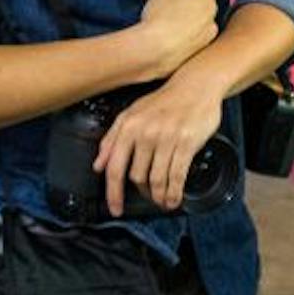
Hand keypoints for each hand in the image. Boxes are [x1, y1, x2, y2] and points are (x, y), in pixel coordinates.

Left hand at [93, 74, 226, 217]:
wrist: (195, 85)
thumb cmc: (163, 101)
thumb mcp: (131, 114)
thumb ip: (111, 139)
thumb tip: (98, 165)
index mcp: (128, 127)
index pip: (115, 168)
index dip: (113, 193)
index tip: (115, 208)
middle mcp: (145, 133)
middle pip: (137, 177)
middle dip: (143, 193)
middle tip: (149, 198)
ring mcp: (166, 138)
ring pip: (157, 180)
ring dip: (159, 197)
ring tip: (162, 202)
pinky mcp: (186, 143)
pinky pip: (177, 175)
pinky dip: (175, 192)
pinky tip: (175, 199)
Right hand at [133, 0, 218, 79]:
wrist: (153, 51)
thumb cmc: (160, 18)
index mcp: (209, 4)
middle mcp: (212, 25)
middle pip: (204, 13)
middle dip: (191, 10)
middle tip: (172, 9)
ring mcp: (204, 44)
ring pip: (198, 31)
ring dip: (187, 27)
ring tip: (167, 26)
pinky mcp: (194, 58)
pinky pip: (190, 46)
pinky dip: (183, 42)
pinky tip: (167, 40)